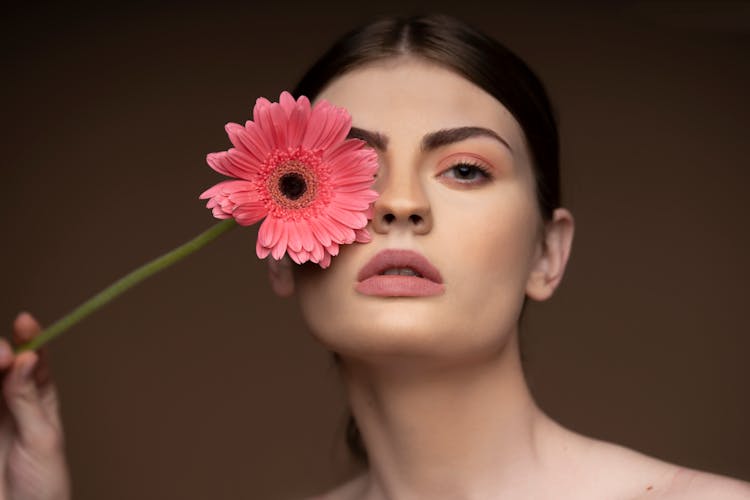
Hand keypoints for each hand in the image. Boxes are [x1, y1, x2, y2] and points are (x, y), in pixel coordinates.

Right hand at [0, 313, 69, 499]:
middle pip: (0, 365)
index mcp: (40, 399)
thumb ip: (28, 399)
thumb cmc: (45, 486)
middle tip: (2, 358)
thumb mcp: (42, 439)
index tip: (25, 321)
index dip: (30, 337)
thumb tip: (25, 358)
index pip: (34, 360)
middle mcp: (10, 402)